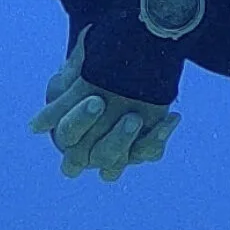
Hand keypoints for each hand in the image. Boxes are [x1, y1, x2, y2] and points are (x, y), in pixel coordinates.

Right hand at [28, 27, 181, 180]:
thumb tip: (58, 88)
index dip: (80, 121)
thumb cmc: (100, 61)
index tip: (97, 99)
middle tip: (132, 117)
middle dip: (113, 138)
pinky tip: (170, 117)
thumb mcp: (85, 61)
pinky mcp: (140, 149)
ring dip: (128, 143)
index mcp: (67, 128)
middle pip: (93, 158)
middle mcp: (86, 149)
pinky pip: (150, 153)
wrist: (130, 62)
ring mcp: (114, 153)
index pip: (68, 135)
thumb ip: (73, 75)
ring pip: (114, 168)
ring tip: (140, 118)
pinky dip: (159, 137)